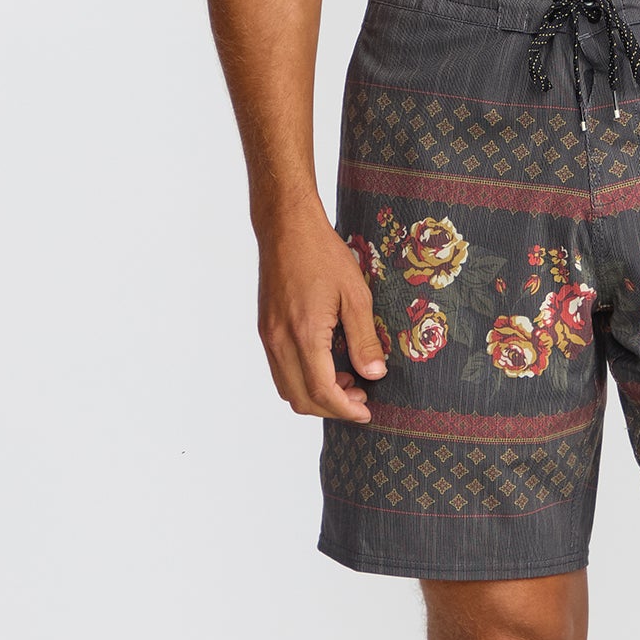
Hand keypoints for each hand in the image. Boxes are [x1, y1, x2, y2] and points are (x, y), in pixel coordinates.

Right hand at [256, 205, 387, 421]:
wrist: (286, 227)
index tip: (366, 411)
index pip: (321, 391)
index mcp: (304, 333)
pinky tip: (327, 364)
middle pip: (300, 398)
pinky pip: (280, 370)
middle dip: (332, 408)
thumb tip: (374, 374)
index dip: (345, 409)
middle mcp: (279, 340)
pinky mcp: (265, 329)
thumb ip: (364, 338)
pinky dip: (302, 379)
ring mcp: (268, 336)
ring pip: (287, 388)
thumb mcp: (355, 294)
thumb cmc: (323, 254)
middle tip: (361, 398)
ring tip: (348, 381)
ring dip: (316, 395)